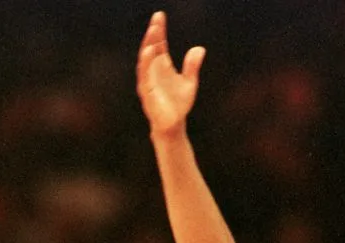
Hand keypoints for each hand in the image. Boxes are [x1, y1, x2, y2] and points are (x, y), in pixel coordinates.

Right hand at [136, 11, 205, 137]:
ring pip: (145, 60)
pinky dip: (146, 63)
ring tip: (152, 32)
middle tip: (156, 20)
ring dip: (148, 45)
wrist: (173, 124)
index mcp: (162, 66)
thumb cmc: (179, 103)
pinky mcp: (146, 91)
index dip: (159, 30)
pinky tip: (150, 52)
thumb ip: (192, 66)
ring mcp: (148, 80)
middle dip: (153, 34)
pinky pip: (144, 75)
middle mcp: (152, 70)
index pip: (159, 44)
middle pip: (150, 48)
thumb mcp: (190, 82)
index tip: (160, 16)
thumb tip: (199, 48)